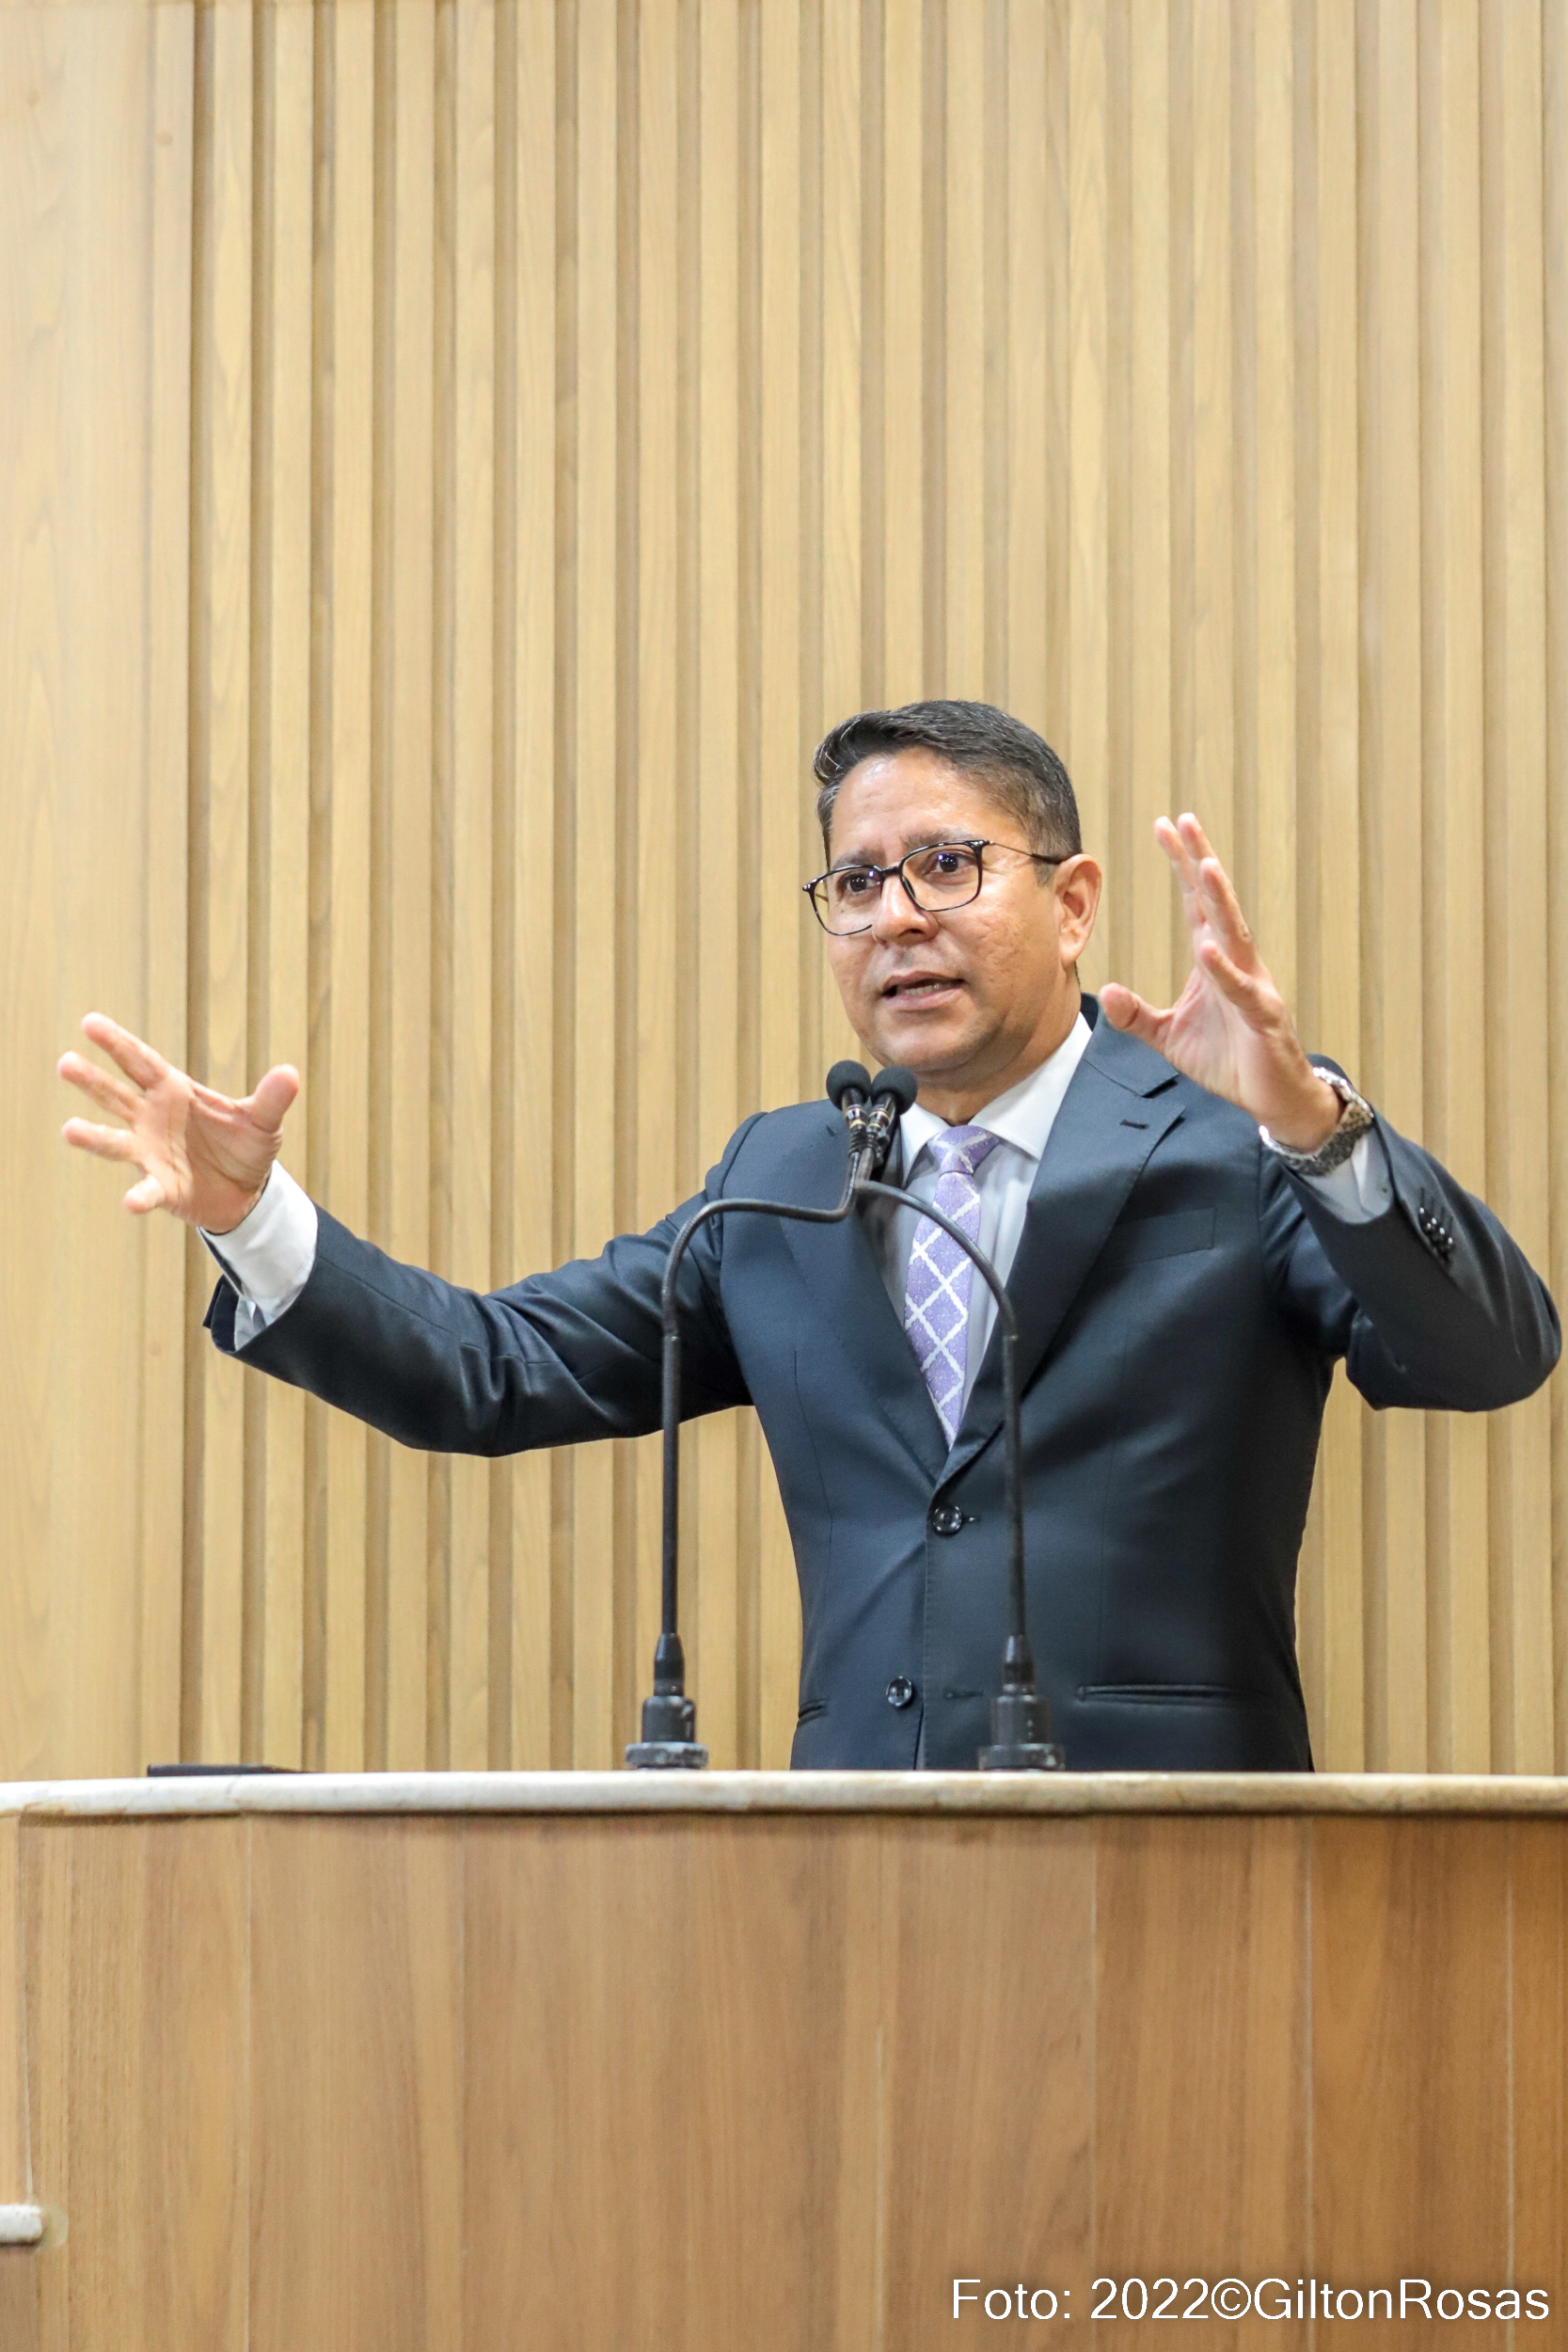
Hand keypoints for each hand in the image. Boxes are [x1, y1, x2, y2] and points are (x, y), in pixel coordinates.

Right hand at [59, 1013, 299, 1231]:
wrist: (247, 1191)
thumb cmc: (245, 1146)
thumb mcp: (263, 1120)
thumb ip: (272, 1098)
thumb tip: (290, 1073)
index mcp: (174, 1092)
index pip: (141, 1062)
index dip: (117, 1043)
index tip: (90, 1023)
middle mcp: (153, 1119)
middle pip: (117, 1095)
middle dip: (92, 1081)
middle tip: (65, 1063)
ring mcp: (150, 1153)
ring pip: (115, 1142)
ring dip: (93, 1136)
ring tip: (70, 1129)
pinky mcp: (160, 1187)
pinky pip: (147, 1190)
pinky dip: (139, 1196)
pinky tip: (130, 1203)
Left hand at [1099, 814, 1340, 1150]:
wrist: (1269, 1099)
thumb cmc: (1228, 1059)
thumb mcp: (1168, 1037)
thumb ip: (1136, 1015)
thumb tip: (1105, 991)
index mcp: (1214, 960)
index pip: (1195, 903)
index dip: (1181, 865)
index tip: (1166, 826)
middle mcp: (1236, 962)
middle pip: (1216, 903)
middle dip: (1199, 861)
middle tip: (1185, 821)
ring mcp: (1253, 986)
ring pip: (1235, 934)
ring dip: (1220, 900)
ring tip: (1204, 865)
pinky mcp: (1264, 1017)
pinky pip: (1241, 990)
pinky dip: (1224, 970)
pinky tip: (1208, 949)